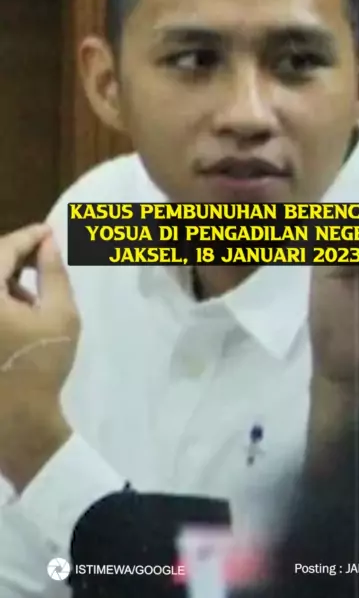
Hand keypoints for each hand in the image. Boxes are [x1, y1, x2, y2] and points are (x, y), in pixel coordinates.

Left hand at [0, 225, 79, 489]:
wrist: (17, 419)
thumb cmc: (42, 365)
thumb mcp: (60, 314)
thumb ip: (54, 272)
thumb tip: (48, 242)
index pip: (3, 250)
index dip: (28, 237)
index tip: (49, 231)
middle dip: (16, 256)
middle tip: (44, 256)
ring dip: (5, 278)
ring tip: (35, 293)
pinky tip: (18, 312)